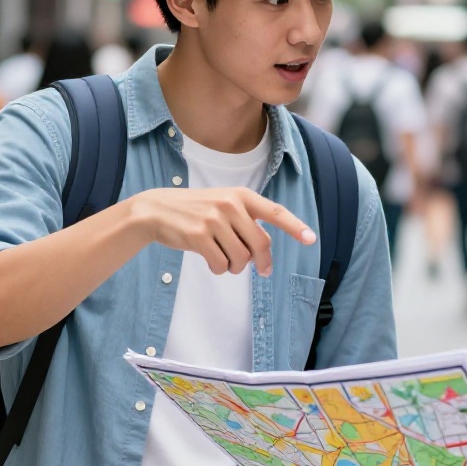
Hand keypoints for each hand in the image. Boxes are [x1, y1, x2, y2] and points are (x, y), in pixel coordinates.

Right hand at [131, 187, 314, 276]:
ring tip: (224, 259)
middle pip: (260, 244)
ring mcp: (214, 220)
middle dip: (262, 262)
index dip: (294, 227)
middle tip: (262, 270)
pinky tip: (210, 261)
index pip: (275, 212)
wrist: (156, 209)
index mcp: (241, 195)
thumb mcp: (222, 205)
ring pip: (241, 258)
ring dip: (235, 266)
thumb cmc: (194, 210)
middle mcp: (230, 205)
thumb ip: (245, 221)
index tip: (310, 239)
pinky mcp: (198, 236)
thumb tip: (263, 250)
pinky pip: (220, 265)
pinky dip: (218, 269)